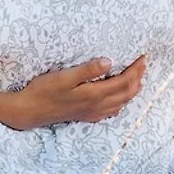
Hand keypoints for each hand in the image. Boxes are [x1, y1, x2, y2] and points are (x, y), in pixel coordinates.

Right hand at [5, 54, 146, 129]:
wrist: (29, 111)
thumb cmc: (44, 90)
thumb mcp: (64, 76)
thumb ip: (87, 69)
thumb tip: (109, 61)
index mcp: (94, 94)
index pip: (124, 82)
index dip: (136, 70)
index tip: (143, 57)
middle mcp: (96, 106)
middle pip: (126, 93)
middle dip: (138, 78)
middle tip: (144, 64)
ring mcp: (91, 113)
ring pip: (120, 104)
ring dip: (132, 91)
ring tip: (138, 80)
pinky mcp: (84, 116)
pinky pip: (110, 112)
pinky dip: (120, 104)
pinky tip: (118, 101)